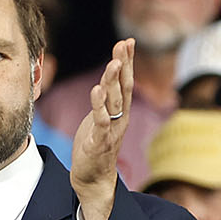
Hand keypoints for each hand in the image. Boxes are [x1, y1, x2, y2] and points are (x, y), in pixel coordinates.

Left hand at [69, 38, 134, 219]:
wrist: (93, 178)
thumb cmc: (95, 145)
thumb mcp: (100, 117)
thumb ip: (105, 100)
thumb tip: (106, 80)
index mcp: (120, 111)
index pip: (126, 82)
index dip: (127, 62)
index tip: (127, 41)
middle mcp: (120, 118)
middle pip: (124, 87)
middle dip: (124, 65)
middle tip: (124, 44)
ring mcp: (111, 130)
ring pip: (114, 102)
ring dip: (114, 81)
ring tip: (113, 63)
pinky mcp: (99, 142)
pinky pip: (101, 121)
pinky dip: (99, 105)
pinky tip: (96, 90)